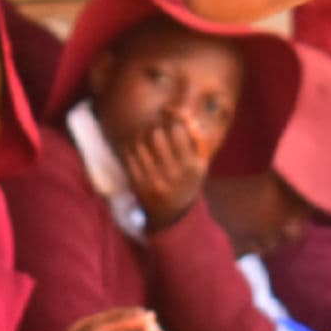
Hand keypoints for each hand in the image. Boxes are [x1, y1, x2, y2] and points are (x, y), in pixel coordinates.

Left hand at [118, 109, 212, 226]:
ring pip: (141, 144)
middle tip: (154, 127)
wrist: (171, 213)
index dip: (172, 122)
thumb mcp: (200, 164)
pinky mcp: (138, 185)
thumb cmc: (187, 180)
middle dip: (155, 127)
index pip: (178, 132)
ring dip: (141, 135)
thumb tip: (188, 117)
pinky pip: (130, 156)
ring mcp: (155, 181)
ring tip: (144, 134)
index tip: (170, 122)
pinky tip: (136, 146)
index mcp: (192, 167)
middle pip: (157, 135)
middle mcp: (174, 175)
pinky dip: (132, 147)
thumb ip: (198, 140)